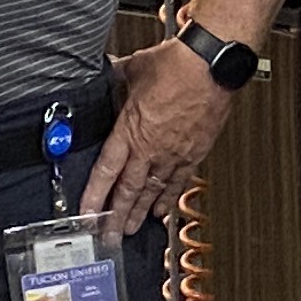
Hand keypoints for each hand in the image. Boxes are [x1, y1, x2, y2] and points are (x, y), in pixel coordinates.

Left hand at [81, 37, 236, 221]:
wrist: (214, 65)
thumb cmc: (178, 65)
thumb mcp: (136, 68)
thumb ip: (118, 76)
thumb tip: (108, 71)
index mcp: (131, 129)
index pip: (107, 170)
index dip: (94, 195)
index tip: (87, 214)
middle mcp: (151, 147)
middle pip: (128, 190)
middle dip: (117, 216)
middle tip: (109, 236)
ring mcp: (174, 153)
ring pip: (153, 191)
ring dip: (140, 213)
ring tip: (131, 229)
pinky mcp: (195, 152)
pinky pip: (179, 182)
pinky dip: (169, 198)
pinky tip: (162, 209)